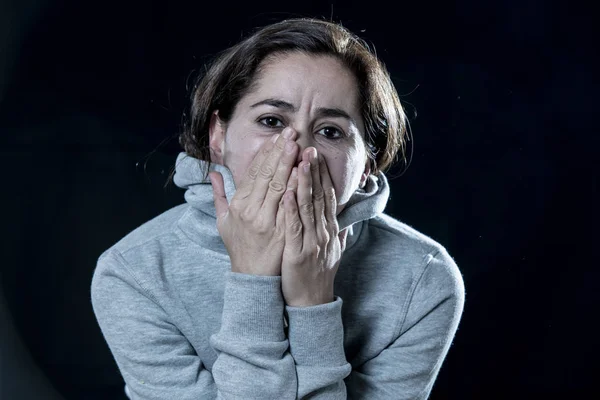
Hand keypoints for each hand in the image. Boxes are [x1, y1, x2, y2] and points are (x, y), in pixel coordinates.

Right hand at [209, 128, 297, 275]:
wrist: (253, 277)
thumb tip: (214, 173)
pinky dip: (297, 189)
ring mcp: (267, 222)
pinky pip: (290, 206)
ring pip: (279, 187)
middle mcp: (251, 211)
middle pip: (268, 176)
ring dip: (289, 165)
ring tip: (299, 147)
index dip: (265, 154)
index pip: (254, 173)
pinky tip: (303, 175)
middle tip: (291, 134)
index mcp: (239, 205)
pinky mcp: (282, 232)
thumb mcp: (223, 222)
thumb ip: (219, 195)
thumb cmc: (240, 246)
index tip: (276, 138)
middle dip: (280, 152)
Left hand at [281, 147, 348, 305]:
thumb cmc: (319, 275)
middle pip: (319, 196)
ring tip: (299, 162)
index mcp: (330, 229)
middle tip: (309, 147)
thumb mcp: (334, 251)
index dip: (322, 174)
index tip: (316, 155)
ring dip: (304, 183)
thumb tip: (347, 221)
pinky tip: (286, 193)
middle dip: (314, 171)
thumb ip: (340, 234)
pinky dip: (291, 209)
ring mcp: (313, 242)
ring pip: (308, 207)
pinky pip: (295, 227)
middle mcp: (324, 232)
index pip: (327, 196)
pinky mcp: (299, 253)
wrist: (312, 302)